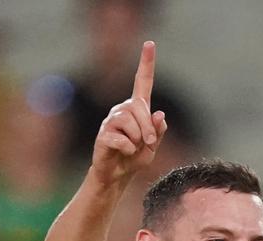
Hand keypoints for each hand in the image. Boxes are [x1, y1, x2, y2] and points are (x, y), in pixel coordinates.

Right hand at [91, 41, 167, 184]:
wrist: (117, 175)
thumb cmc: (134, 158)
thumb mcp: (153, 146)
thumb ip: (158, 131)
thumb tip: (159, 114)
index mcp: (137, 109)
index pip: (142, 81)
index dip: (146, 63)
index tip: (150, 43)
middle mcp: (123, 110)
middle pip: (139, 108)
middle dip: (148, 128)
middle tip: (149, 143)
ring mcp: (111, 121)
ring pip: (130, 123)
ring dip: (138, 139)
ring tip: (135, 148)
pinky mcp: (102, 135)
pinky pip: (121, 139)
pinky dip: (128, 149)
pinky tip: (124, 152)